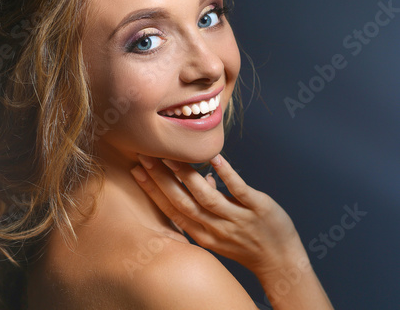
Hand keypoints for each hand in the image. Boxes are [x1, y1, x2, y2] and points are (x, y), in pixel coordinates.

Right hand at [131, 154, 305, 275]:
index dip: (153, 190)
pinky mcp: (258, 209)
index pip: (172, 209)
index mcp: (202, 234)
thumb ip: (208, 207)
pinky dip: (226, 174)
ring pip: (206, 196)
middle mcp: (215, 228)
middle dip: (161, 179)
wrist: (280, 263)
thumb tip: (204, 177)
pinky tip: (214, 158)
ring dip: (186, 175)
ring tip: (171, 156)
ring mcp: (237, 219)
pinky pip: (239, 190)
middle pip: (182, 202)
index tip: (137, 170)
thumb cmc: (247, 244)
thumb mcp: (220, 232)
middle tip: (146, 156)